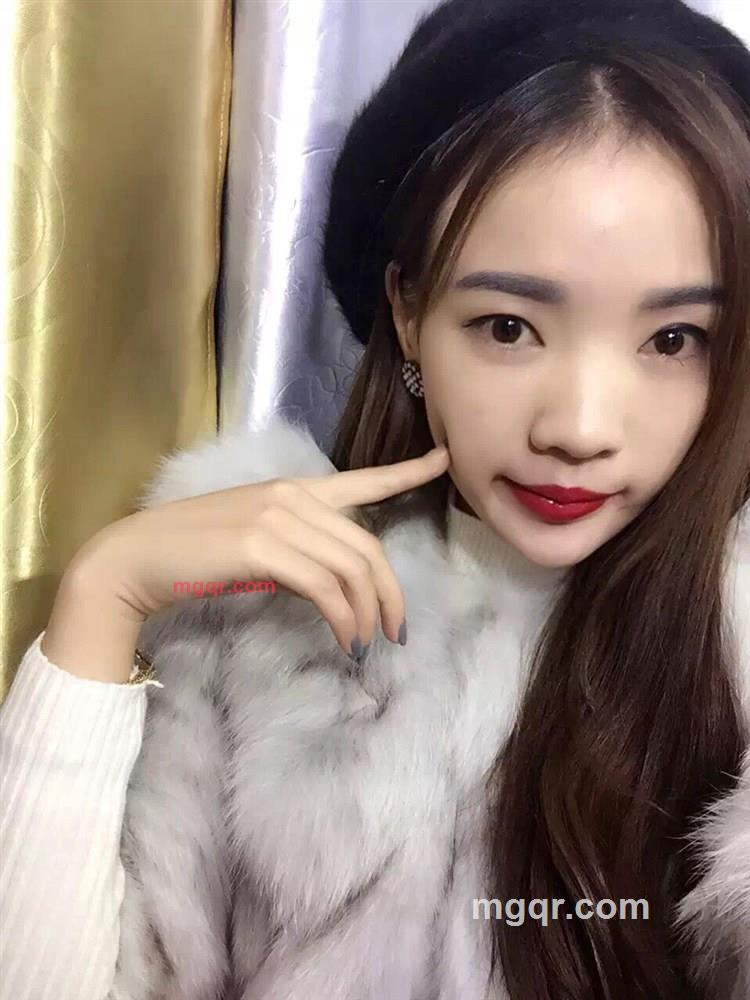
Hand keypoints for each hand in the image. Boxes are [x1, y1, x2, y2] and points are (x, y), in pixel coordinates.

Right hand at [75, 442, 450, 656]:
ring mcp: (275, 518)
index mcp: (293, 490)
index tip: (443, 459)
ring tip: (365, 644)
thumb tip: (334, 584)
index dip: (407, 471)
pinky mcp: (260, 546)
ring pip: (351, 567)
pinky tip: (344, 640)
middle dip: (391, 592)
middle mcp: (291, 496)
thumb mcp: (256, 543)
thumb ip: (298, 549)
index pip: (361, 479)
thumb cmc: (193, 555)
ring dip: (367, 613)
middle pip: (366, 545)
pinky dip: (342, 618)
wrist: (136, 559)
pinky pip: (324, 587)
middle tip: (397, 631)